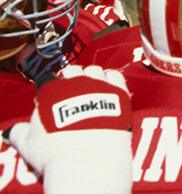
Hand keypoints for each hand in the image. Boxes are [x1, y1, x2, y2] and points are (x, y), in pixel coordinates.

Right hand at [6, 65, 132, 193]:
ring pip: (94, 70)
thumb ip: (19, 133)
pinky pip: (115, 76)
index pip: (48, 80)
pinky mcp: (118, 92)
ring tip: (89, 88)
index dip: (49, 89)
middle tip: (70, 91)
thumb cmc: (56, 153)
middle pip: (72, 71)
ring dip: (90, 76)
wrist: (88, 159)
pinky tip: (108, 86)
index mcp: (50, 91)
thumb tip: (14, 130)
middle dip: (70, 79)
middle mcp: (74, 83)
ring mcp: (98, 86)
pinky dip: (111, 79)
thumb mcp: (28, 145)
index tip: (51, 97)